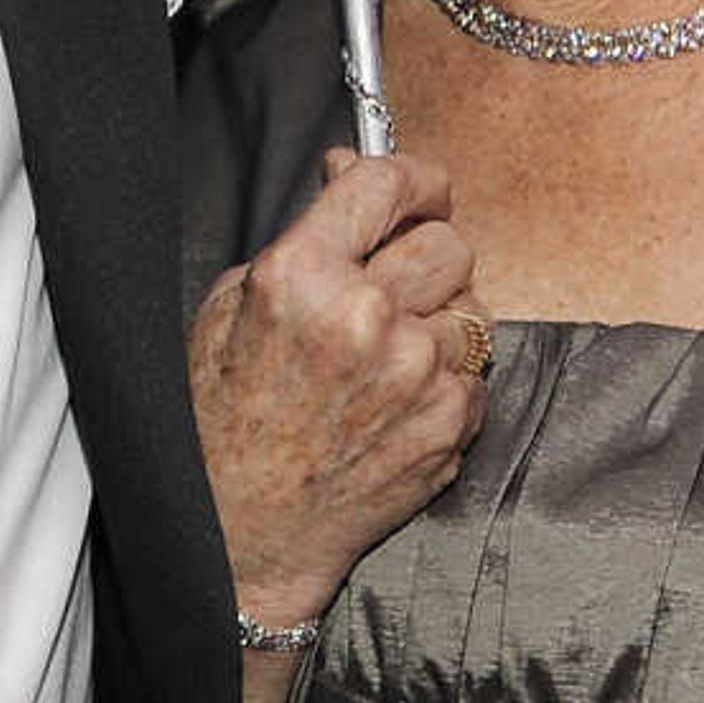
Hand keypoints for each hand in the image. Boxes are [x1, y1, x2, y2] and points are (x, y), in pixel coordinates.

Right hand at [189, 147, 485, 628]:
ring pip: (473, 308)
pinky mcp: (447, 424)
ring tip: (388, 355)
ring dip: (439, 322)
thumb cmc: (226, 419)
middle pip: (449, 242)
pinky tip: (397, 400)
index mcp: (302, 276)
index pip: (388, 182)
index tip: (417, 188)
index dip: (412, 177)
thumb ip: (307, 234)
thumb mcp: (234, 304)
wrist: (245, 531)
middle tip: (396, 278)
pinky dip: (446, 379)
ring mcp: (415, 375)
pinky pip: (477, 371)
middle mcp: (366, 318)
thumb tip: (354, 171)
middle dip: (427, 254)